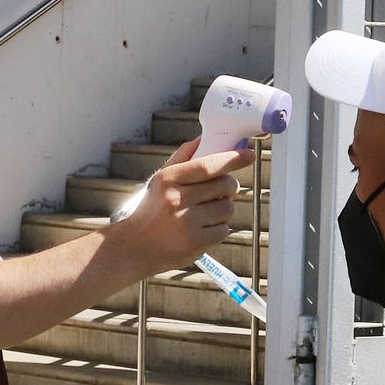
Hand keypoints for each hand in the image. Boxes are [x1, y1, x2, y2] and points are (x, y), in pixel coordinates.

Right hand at [113, 138, 253, 270]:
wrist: (136, 246)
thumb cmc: (152, 210)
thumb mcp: (160, 180)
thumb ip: (182, 157)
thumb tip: (203, 139)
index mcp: (168, 179)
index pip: (208, 165)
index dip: (232, 159)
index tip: (248, 155)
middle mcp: (176, 199)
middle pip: (224, 185)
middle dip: (229, 186)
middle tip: (221, 191)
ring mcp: (186, 222)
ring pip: (227, 208)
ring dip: (223, 208)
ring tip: (206, 213)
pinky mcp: (195, 242)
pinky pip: (224, 229)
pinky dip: (219, 228)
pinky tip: (203, 228)